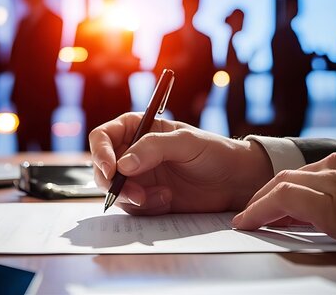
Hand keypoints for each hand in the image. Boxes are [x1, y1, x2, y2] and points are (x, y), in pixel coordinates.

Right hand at [89, 113, 272, 214]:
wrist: (235, 182)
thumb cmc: (214, 152)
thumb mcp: (186, 142)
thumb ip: (153, 148)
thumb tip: (123, 165)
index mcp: (139, 129)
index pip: (104, 136)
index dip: (100, 152)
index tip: (111, 169)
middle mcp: (133, 153)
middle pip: (103, 168)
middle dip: (115, 184)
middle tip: (136, 194)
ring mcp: (139, 177)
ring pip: (116, 191)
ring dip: (134, 198)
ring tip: (164, 196)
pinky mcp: (147, 199)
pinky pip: (133, 208)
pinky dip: (147, 207)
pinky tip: (169, 200)